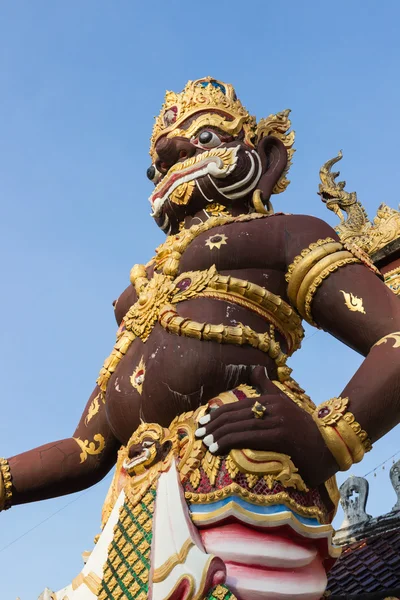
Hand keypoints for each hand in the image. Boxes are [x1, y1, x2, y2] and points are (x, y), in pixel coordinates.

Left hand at [195, 367, 337, 487]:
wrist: (330, 446)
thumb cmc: (304, 428)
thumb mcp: (285, 403)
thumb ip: (268, 387)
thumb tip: (257, 368)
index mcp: (272, 399)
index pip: (239, 405)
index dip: (219, 413)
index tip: (204, 421)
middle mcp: (274, 407)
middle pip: (237, 414)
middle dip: (215, 424)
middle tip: (199, 433)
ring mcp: (278, 421)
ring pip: (240, 426)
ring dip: (219, 435)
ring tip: (206, 443)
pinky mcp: (280, 437)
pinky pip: (249, 437)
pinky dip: (230, 442)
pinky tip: (218, 448)